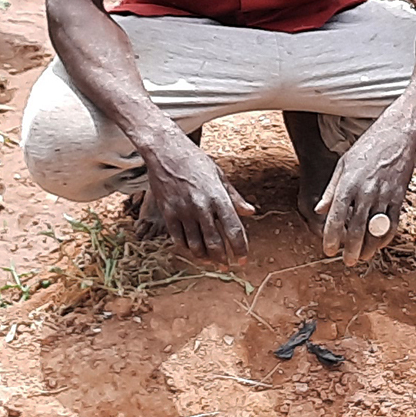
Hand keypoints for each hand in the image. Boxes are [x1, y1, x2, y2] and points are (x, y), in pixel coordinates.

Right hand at [136, 133, 254, 263]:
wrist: (165, 150)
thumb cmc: (195, 161)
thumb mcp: (219, 175)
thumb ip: (234, 197)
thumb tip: (250, 212)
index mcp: (217, 196)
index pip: (233, 229)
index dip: (240, 248)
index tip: (243, 259)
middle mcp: (201, 206)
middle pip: (214, 242)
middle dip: (222, 258)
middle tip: (226, 266)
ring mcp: (183, 211)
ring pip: (195, 245)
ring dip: (205, 258)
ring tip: (211, 262)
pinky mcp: (168, 213)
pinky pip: (178, 239)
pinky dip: (187, 249)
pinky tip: (193, 251)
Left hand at [317, 119, 415, 265]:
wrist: (396, 135)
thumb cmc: (366, 148)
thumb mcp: (342, 165)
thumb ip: (331, 190)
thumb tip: (319, 210)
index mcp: (348, 184)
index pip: (336, 217)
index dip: (331, 236)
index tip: (328, 250)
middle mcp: (365, 192)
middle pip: (356, 228)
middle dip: (350, 249)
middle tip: (347, 261)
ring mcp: (384, 195)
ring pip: (375, 229)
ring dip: (368, 247)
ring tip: (362, 257)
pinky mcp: (399, 196)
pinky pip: (393, 223)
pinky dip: (386, 237)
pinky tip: (379, 244)